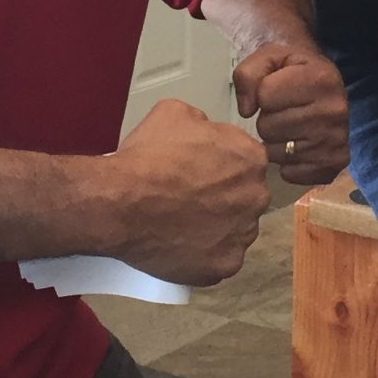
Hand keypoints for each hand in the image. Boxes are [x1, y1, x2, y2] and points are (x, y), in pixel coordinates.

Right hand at [104, 99, 268, 284]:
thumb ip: (203, 122)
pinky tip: (183, 245)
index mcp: (251, 157)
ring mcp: (243, 234)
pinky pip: (222, 259)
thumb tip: (205, 131)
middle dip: (224, 198)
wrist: (120, 204)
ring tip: (183, 224)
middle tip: (190, 199)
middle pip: (245, 196)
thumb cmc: (147, 159)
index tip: (201, 173)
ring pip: (235, 229)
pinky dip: (206, 254)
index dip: (223, 166)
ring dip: (217, 227)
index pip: (246, 161)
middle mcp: (256, 196)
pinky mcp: (226, 264)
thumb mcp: (174, 113)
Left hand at [231, 42, 347, 183]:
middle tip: (284, 110)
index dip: (262, 93)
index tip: (276, 89)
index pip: (265, 95)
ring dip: (275, 142)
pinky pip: (290, 174)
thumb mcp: (270, 56)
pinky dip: (287, 164)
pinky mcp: (334, 164)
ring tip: (291, 127)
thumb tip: (246, 110)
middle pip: (268, 127)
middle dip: (268, 119)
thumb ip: (248, 73)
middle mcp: (334, 110)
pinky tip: (298, 146)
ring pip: (276, 153)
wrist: (325, 83)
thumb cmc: (294, 69)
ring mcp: (336, 140)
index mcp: (320, 78)